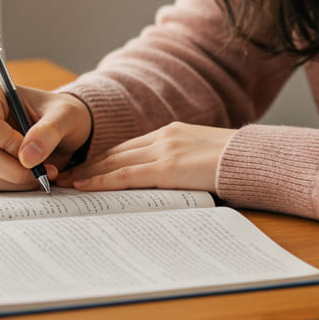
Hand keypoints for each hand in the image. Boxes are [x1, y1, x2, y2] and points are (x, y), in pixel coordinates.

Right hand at [0, 81, 92, 190]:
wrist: (60, 128)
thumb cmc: (61, 114)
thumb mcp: (67, 115)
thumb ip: (51, 130)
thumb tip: (28, 156)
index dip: (9, 143)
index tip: (33, 148)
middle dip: (16, 168)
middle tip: (45, 167)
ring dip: (18, 180)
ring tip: (42, 169)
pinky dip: (13, 185)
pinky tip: (30, 174)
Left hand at [59, 122, 235, 193]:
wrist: (251, 158)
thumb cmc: (233, 162)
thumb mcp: (202, 157)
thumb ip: (182, 163)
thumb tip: (169, 181)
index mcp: (171, 132)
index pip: (128, 146)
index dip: (104, 157)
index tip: (85, 166)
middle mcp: (163, 136)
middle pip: (116, 151)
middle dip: (89, 163)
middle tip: (66, 174)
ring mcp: (164, 150)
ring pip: (115, 161)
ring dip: (88, 173)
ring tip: (68, 183)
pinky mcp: (166, 167)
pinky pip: (126, 175)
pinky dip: (102, 181)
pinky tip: (85, 187)